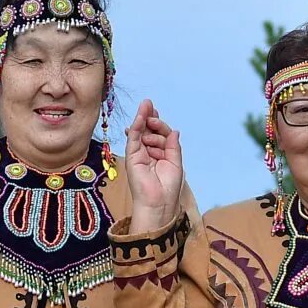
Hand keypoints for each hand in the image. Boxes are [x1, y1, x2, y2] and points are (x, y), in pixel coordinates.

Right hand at [123, 100, 186, 235]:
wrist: (158, 202)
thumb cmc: (168, 187)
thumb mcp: (175, 162)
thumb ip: (173, 146)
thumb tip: (175, 131)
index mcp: (160, 154)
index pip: (159, 135)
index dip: (160, 126)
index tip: (159, 119)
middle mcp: (149, 153)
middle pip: (148, 131)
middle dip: (149, 117)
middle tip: (149, 105)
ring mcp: (139, 154)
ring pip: (140, 132)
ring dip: (142, 118)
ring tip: (146, 106)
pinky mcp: (132, 157)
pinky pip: (134, 139)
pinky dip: (137, 127)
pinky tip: (140, 117)